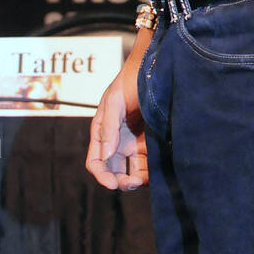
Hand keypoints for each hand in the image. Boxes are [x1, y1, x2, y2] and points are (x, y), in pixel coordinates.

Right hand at [86, 60, 147, 190]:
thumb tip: (107, 153)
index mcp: (103, 133)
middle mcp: (118, 141)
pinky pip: (149, 162)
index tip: (112, 184)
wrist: (153, 69)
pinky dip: (150, 171)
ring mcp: (135, 142)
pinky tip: (156, 173)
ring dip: (136, 179)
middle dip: (120, 181)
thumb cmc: (129, 81)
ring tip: (143, 180)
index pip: (96, 161)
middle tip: (131, 183)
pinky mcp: (151, 141)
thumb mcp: (114, 101)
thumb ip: (109, 126)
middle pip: (114, 170)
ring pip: (133, 170)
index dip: (102, 175)